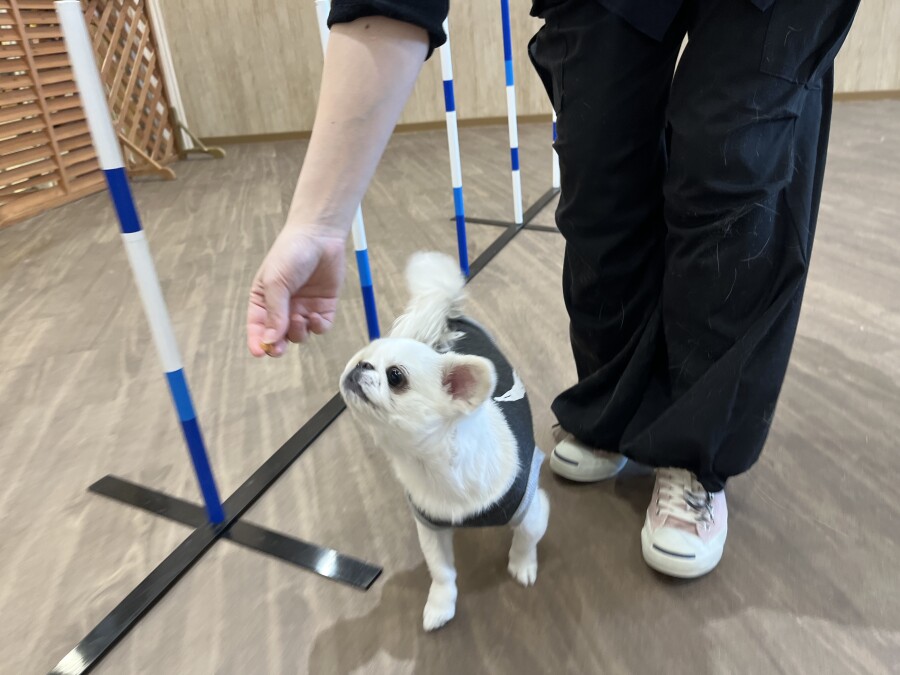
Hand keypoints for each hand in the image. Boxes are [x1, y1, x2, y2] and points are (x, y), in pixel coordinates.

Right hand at [247, 227, 345, 356]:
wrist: (319, 236)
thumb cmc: (290, 254)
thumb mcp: (275, 282)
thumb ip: (274, 312)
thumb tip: (271, 339)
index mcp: (264, 300)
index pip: (258, 327)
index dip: (257, 341)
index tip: (259, 352)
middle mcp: (283, 308)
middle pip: (279, 337)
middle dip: (277, 345)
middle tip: (278, 349)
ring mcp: (304, 308)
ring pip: (299, 335)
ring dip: (298, 332)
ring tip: (299, 317)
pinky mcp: (323, 307)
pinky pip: (320, 327)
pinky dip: (317, 327)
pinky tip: (314, 316)